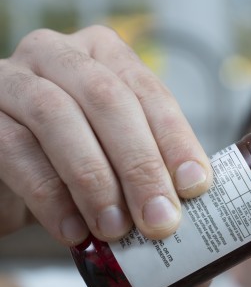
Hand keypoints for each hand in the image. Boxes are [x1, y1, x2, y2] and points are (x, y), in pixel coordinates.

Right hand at [0, 26, 212, 245]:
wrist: (7, 174)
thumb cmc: (72, 162)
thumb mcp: (117, 157)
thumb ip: (153, 175)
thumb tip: (195, 229)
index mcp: (106, 57)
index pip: (150, 94)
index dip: (175, 141)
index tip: (195, 185)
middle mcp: (59, 55)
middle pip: (108, 100)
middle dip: (140, 165)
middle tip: (159, 220)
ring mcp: (13, 80)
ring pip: (58, 117)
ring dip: (95, 181)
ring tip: (116, 229)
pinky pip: (15, 149)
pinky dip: (50, 195)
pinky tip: (73, 231)